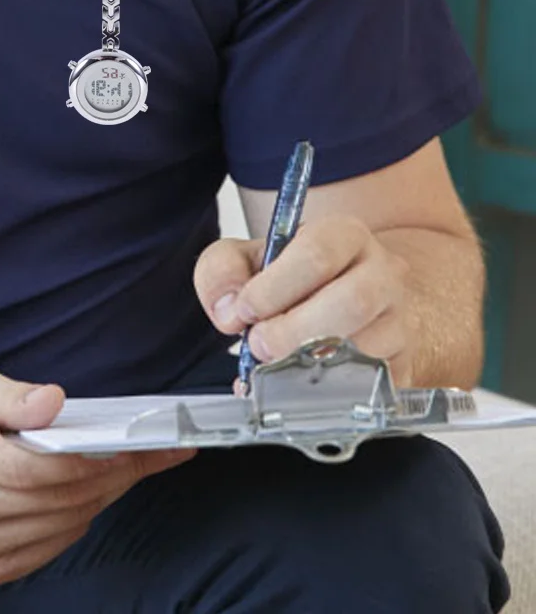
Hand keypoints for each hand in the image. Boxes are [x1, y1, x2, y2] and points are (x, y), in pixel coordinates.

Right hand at [0, 365, 192, 584]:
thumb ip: (5, 395)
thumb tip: (56, 403)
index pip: (41, 468)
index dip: (95, 456)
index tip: (136, 440)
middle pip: (60, 498)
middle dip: (114, 473)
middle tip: (150, 451)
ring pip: (61, 525)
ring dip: (100, 497)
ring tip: (124, 467)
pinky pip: (47, 547)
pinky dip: (74, 520)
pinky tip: (83, 494)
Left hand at [195, 216, 413, 386]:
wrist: (348, 300)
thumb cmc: (294, 277)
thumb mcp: (248, 257)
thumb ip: (223, 271)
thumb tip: (228, 311)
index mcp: (344, 235)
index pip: (317, 253)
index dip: (274, 287)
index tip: (244, 311)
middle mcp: (383, 274)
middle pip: (353, 301)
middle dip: (294, 330)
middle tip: (259, 345)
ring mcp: (400, 323)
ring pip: (370, 348)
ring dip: (313, 364)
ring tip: (277, 364)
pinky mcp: (404, 368)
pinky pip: (376, 387)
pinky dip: (332, 393)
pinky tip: (301, 387)